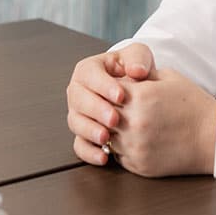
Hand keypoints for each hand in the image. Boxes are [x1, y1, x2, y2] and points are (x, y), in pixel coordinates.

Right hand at [67, 43, 155, 165]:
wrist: (139, 91)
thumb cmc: (136, 70)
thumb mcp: (139, 57)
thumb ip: (138, 58)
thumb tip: (136, 71)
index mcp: (88, 69)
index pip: (89, 75)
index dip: (103, 86)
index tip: (121, 96)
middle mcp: (78, 91)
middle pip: (78, 100)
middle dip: (96, 110)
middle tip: (115, 119)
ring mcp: (79, 113)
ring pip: (76, 123)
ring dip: (90, 131)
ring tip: (107, 138)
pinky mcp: (83, 133)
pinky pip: (79, 145)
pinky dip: (89, 152)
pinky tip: (104, 156)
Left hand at [112, 68, 215, 177]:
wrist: (213, 137)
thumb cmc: (193, 104)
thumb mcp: (168, 77)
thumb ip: (140, 75)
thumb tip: (120, 75)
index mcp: (139, 96)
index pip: (106, 90)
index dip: (110, 89)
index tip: (117, 90)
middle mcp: (132, 122)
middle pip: (102, 114)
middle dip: (107, 109)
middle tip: (116, 107)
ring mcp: (134, 146)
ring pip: (106, 136)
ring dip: (111, 130)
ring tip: (126, 124)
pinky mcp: (138, 166)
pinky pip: (117, 155)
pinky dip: (121, 148)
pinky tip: (135, 139)